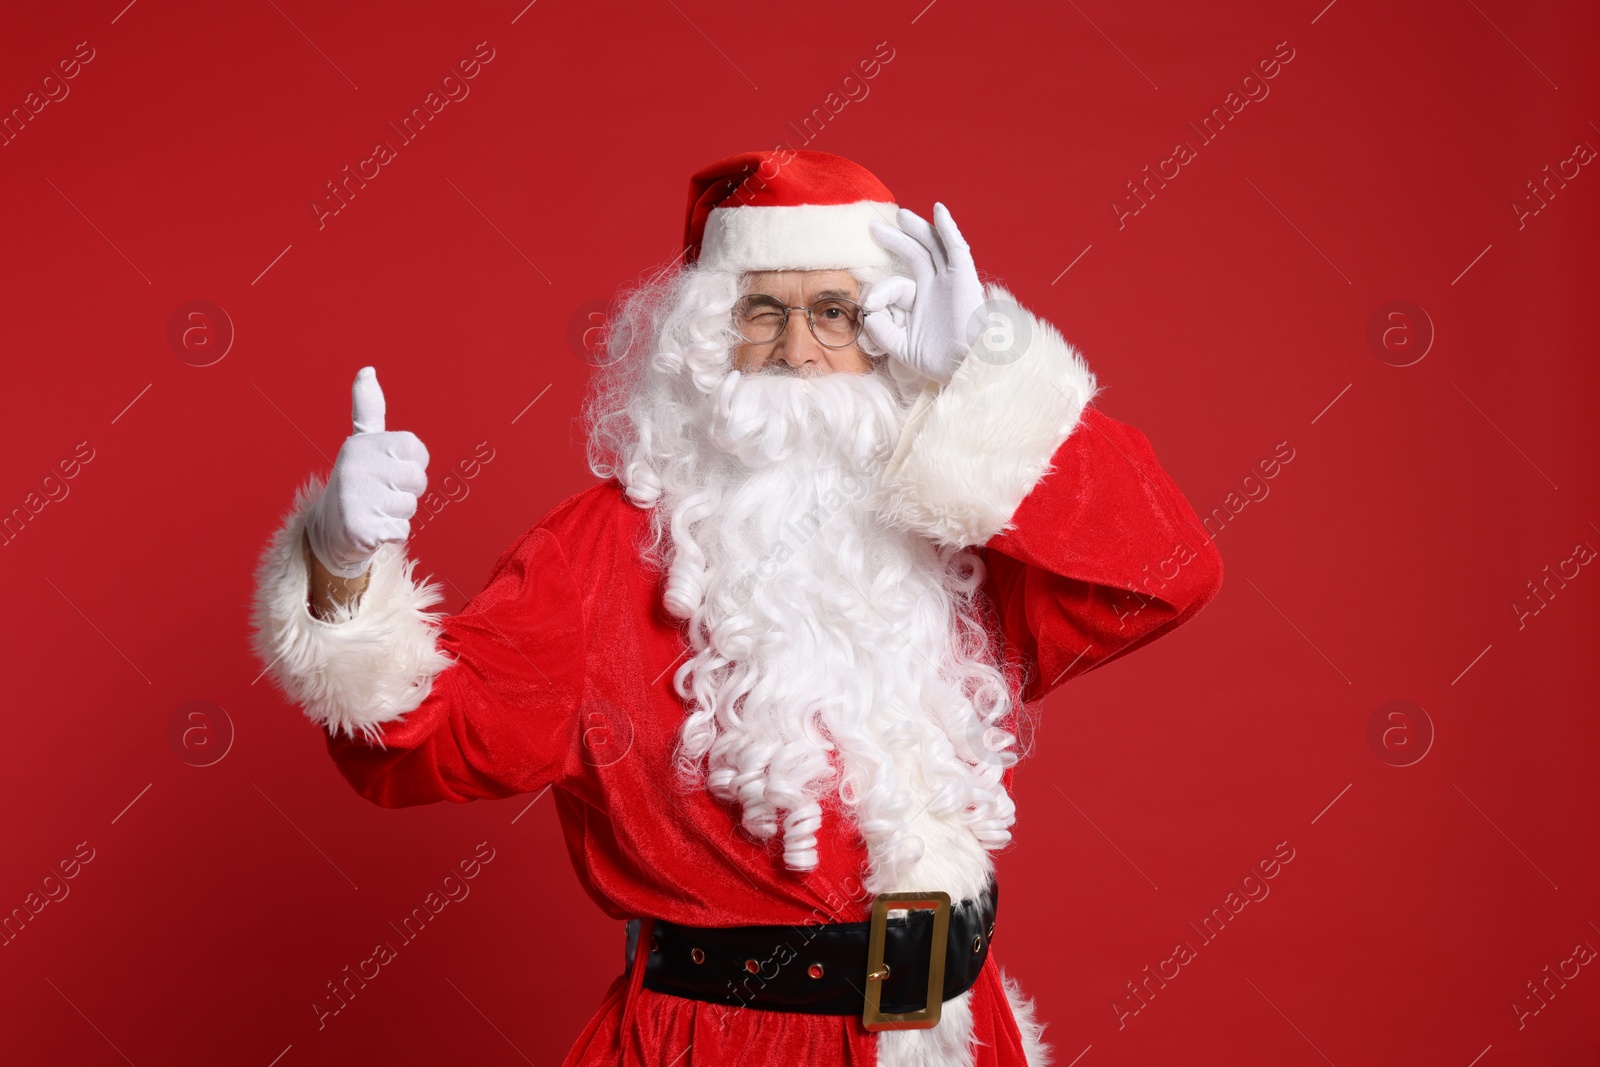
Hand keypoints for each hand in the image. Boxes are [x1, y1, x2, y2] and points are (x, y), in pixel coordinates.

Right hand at [304, 367, 429, 578]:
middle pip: (417, 479)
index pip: (417, 450)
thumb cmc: (358, 482)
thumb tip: (367, 370)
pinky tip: (372, 528)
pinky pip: (401, 531)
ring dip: (398, 513)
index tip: (391, 469)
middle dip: (408, 491)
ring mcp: (355, 498)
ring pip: (410, 506)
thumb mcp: (362, 443)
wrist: (330, 530)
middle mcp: (355, 466)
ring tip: (375, 510)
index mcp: (360, 443)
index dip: (413, 464)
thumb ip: (368, 409)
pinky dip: (392, 533)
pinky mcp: (359, 528)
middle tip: (383, 493)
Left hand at [864, 203, 985, 384]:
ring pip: (933, 246)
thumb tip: (868, 312)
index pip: (896, 285)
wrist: (966, 367)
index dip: (880, 291)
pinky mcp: (964, 278)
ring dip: (918, 228)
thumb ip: (882, 331)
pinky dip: (948, 228)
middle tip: (874, 227)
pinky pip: (956, 248)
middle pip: (915, 254)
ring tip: (901, 215)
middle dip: (896, 240)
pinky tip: (938, 210)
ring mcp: (950, 281)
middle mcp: (936, 288)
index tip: (869, 304)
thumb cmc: (939, 362)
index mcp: (922, 303)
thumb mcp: (901, 347)